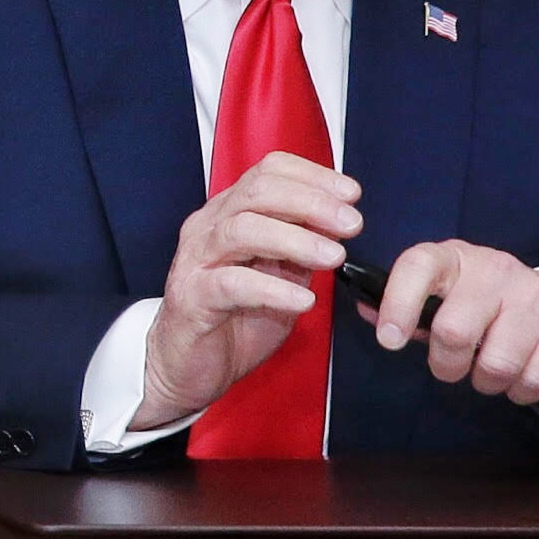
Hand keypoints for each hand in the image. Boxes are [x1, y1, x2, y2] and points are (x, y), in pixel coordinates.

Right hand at [131, 152, 359, 432]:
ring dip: (295, 239)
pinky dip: (272, 289)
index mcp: (229, 214)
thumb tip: (341, 226)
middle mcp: (209, 228)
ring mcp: (196, 260)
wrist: (186, 367)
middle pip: (257, 192)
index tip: (352, 194)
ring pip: (243, 230)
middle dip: (311, 202)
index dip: (312, 176)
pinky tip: (304, 299)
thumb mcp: (279, 276)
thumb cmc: (234, 318)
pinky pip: (232, 284)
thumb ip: (301, 249)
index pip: (267, 171)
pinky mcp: (192, 298)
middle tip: (352, 224)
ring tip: (334, 257)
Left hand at [368, 240, 538, 405]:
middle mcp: (497, 269)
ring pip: (496, 364)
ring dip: (487, 382)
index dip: (398, 303)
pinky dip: (520, 391)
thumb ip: (411, 305)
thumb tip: (366, 310)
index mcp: (457, 258)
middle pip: (454, 331)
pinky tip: (523, 375)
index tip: (390, 340)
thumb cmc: (494, 304)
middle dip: (446, 365)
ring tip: (490, 370)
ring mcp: (538, 296)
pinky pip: (531, 381)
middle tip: (451, 367)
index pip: (418, 265)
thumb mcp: (451, 294)